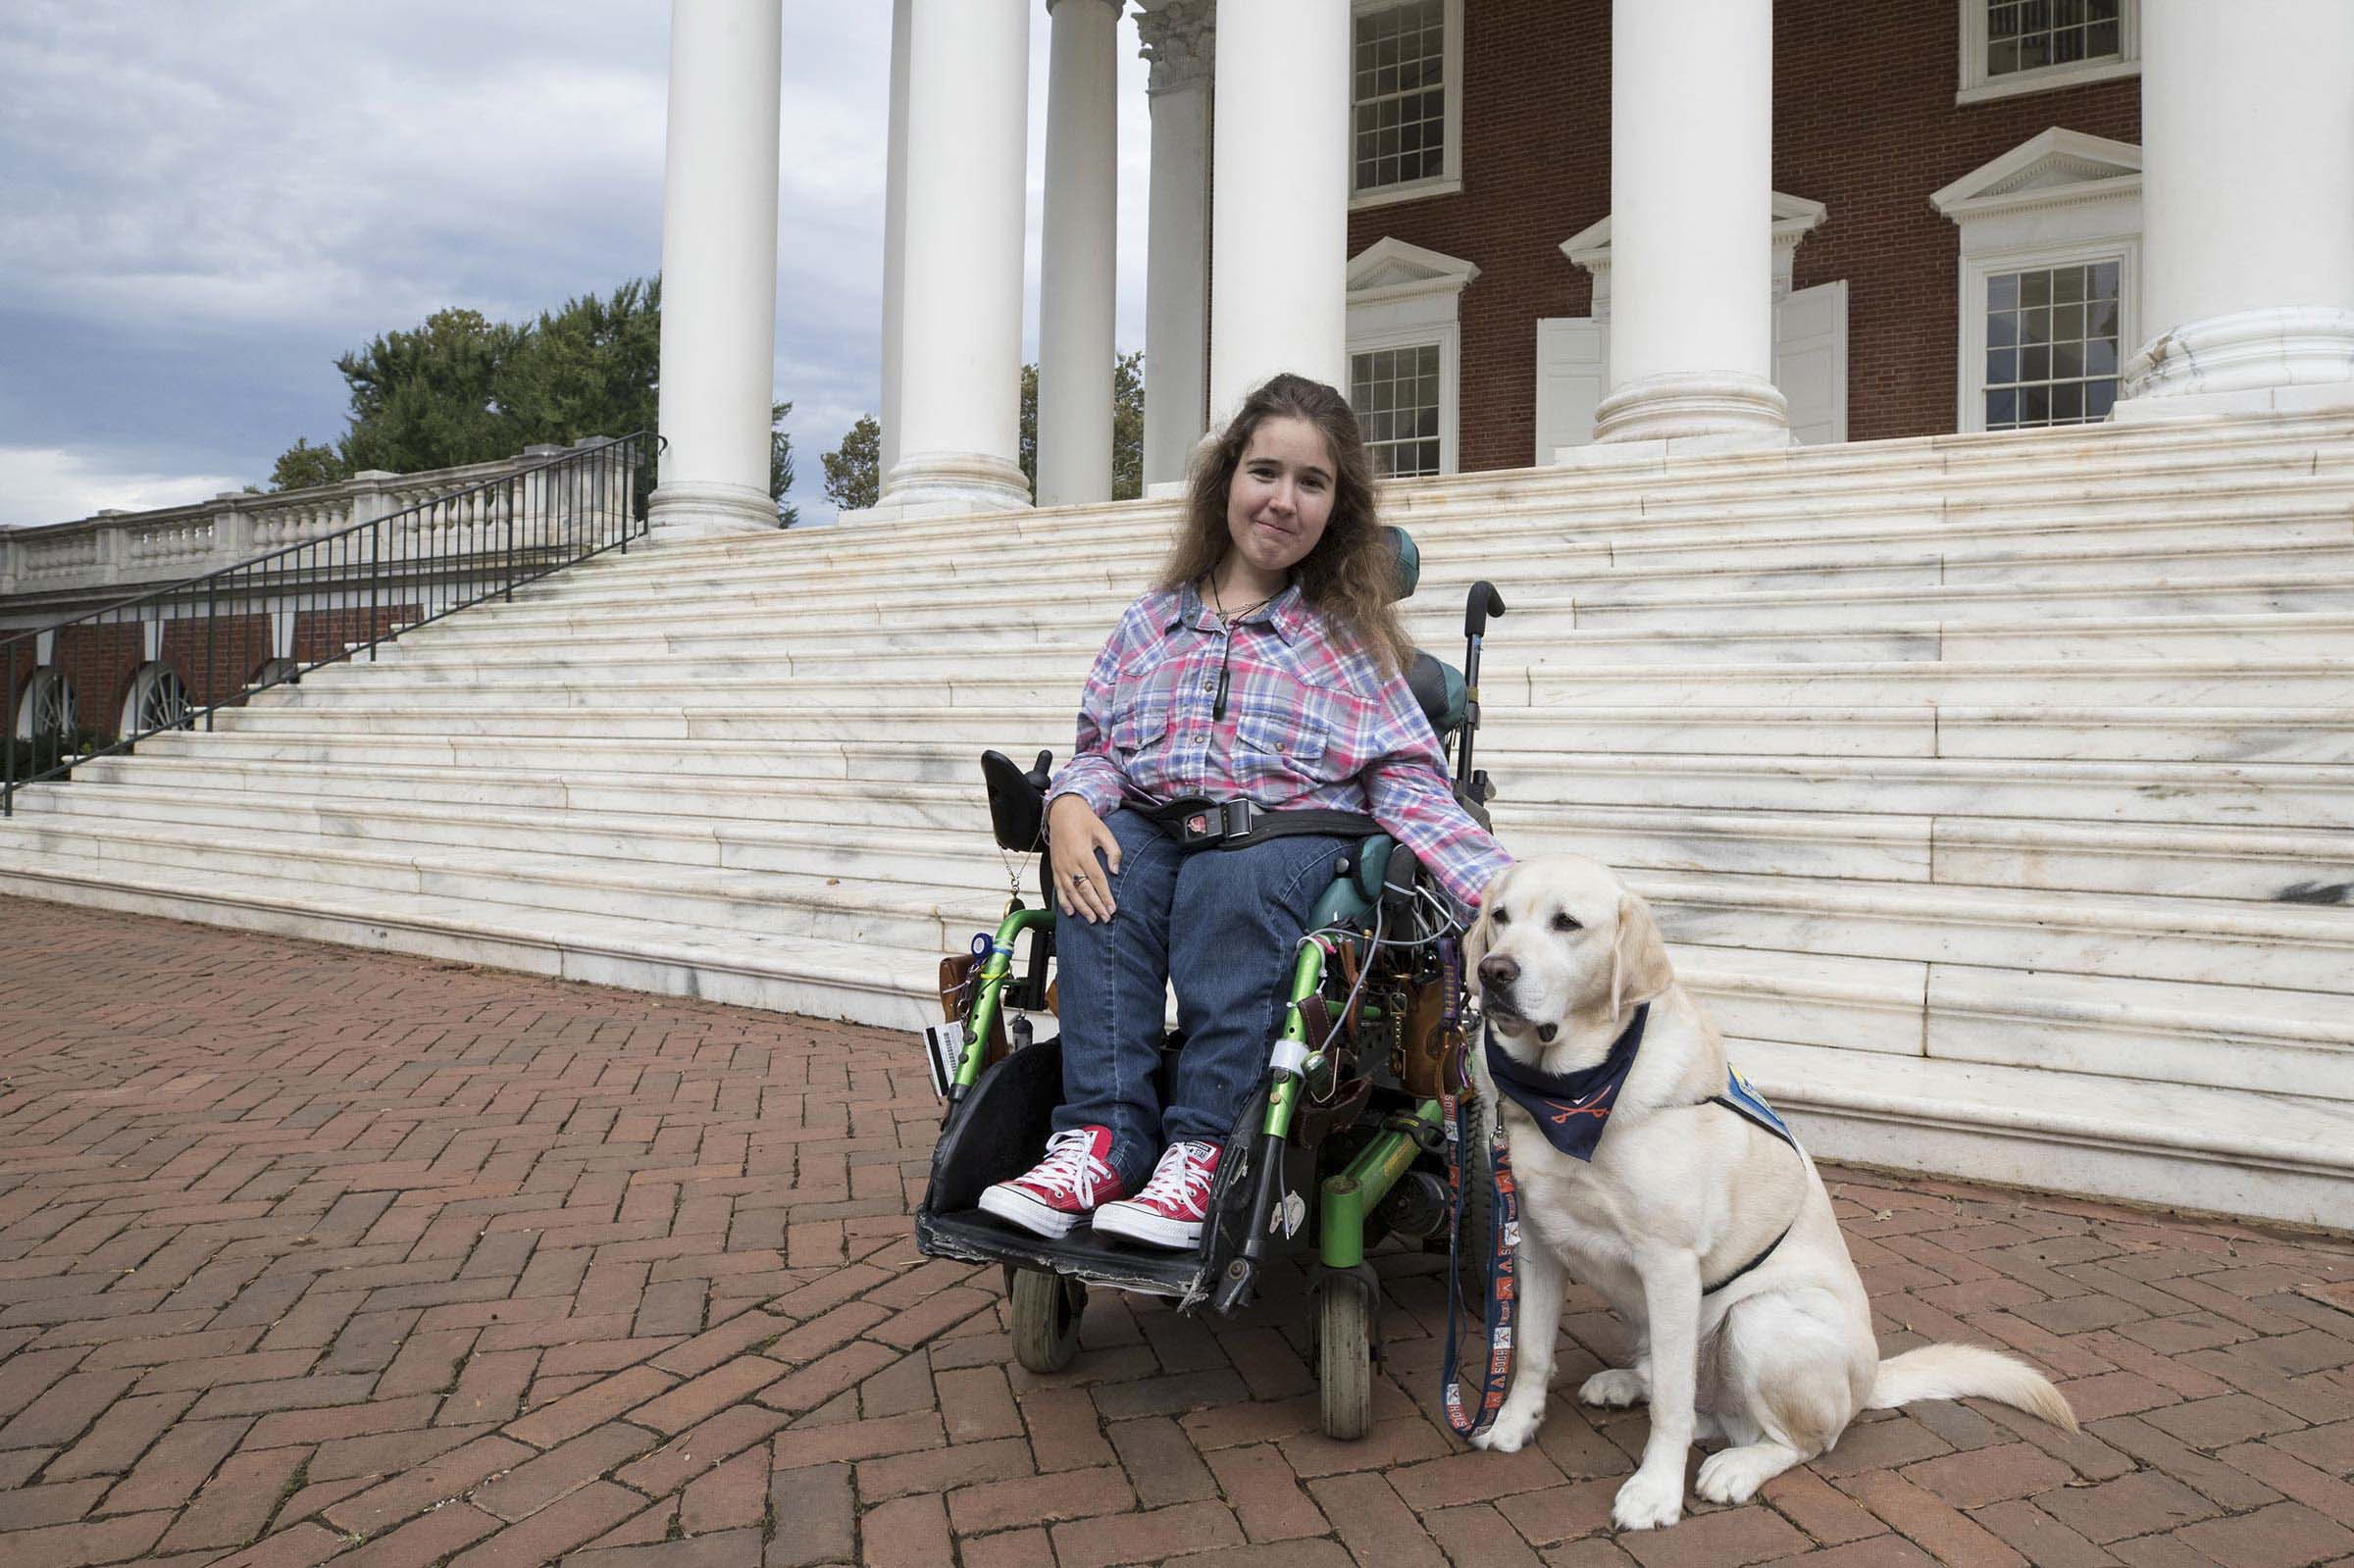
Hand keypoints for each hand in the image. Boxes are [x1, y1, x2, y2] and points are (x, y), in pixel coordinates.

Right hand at [1047, 795, 1120, 922]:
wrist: (1062, 811)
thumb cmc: (1084, 821)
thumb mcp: (1103, 832)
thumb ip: (1113, 851)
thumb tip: (1115, 871)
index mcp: (1083, 853)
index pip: (1097, 880)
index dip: (1105, 896)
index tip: (1112, 908)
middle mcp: (1070, 862)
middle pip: (1084, 889)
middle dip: (1095, 906)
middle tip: (1105, 918)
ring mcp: (1060, 867)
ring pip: (1070, 893)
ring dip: (1081, 908)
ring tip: (1091, 919)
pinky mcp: (1055, 868)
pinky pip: (1058, 889)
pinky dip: (1064, 902)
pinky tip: (1070, 913)